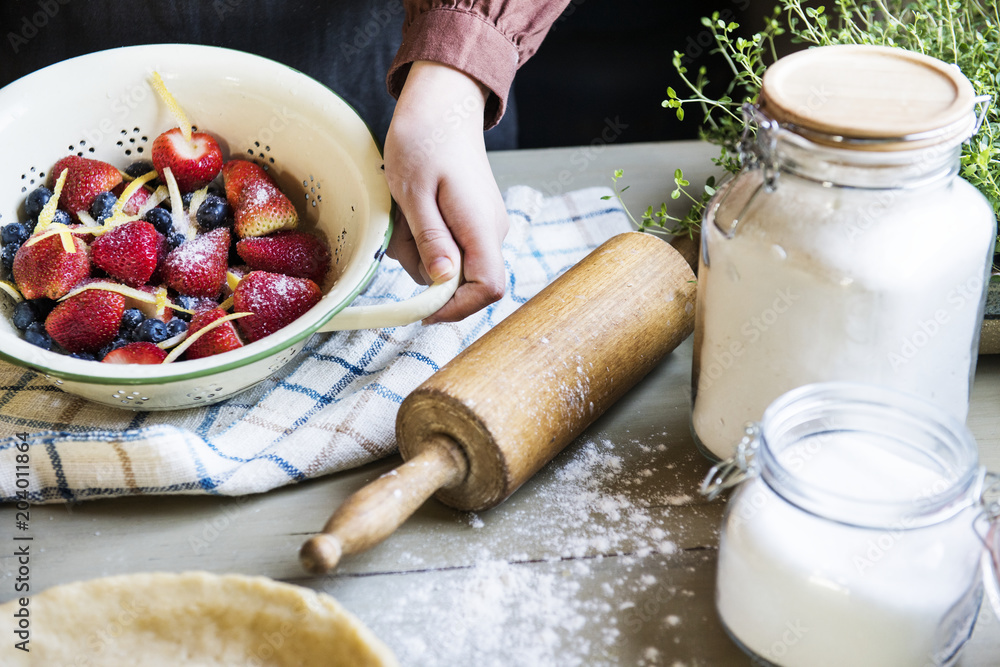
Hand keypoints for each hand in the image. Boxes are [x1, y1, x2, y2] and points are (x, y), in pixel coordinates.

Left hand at [383, 61, 509, 323]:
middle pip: (464, 282)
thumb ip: (430, 239)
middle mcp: (491, 231)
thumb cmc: (424, 139)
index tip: (421, 307)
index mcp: (481, 225)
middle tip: (396, 234)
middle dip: (424, 272)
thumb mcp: (413, 191)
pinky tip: (411, 211)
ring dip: (417, 251)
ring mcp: (484, 226)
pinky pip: (449, 247)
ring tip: (401, 213)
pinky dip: (424, 239)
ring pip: (451, 265)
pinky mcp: (473, 222)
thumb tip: (441, 281)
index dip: (457, 307)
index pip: (488, 287)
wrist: (443, 103)